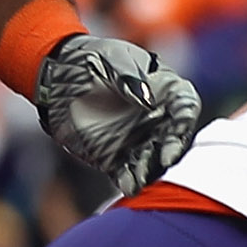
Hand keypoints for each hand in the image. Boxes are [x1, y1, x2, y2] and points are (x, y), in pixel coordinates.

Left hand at [32, 30, 204, 197]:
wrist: (59, 76)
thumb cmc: (93, 59)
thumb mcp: (111, 58)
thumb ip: (129, 77)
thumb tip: (147, 101)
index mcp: (165, 91)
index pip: (186, 105)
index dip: (187, 116)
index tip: (181, 124)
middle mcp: (157, 120)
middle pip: (174, 139)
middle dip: (172, 149)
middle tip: (166, 158)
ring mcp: (139, 141)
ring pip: (153, 161)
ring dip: (151, 171)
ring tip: (144, 178)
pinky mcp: (116, 158)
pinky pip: (127, 173)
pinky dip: (130, 182)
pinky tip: (129, 187)